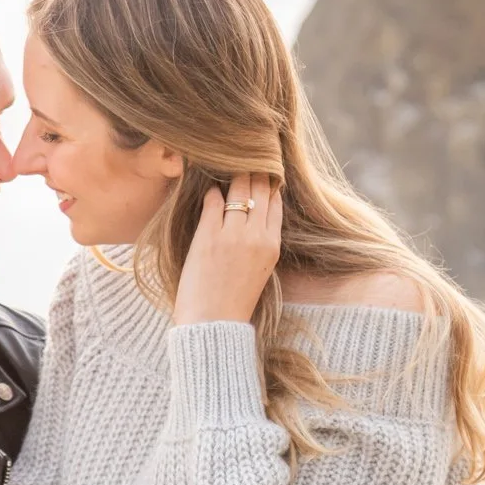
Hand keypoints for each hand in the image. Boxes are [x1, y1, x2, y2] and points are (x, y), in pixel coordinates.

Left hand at [172, 173, 282, 325]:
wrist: (214, 324)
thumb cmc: (234, 300)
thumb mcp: (260, 269)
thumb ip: (261, 241)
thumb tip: (255, 214)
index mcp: (272, 245)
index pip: (275, 202)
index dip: (269, 182)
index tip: (262, 170)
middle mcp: (257, 236)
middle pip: (259, 189)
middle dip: (253, 171)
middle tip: (244, 159)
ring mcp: (233, 234)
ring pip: (238, 190)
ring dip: (233, 176)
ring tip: (227, 167)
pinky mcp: (209, 236)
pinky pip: (213, 201)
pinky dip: (212, 193)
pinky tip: (210, 192)